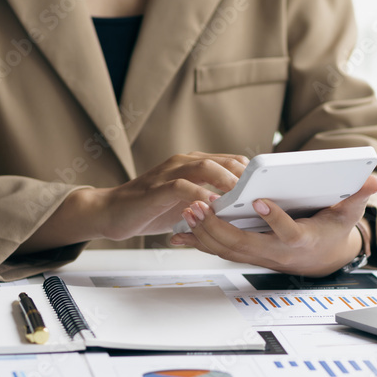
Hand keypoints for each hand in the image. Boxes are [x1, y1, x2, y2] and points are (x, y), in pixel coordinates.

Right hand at [97, 151, 248, 238]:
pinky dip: (199, 195)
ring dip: (226, 182)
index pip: (230, 161)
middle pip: (224, 161)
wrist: (110, 213)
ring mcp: (169, 173)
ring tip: (241, 198)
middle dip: (245, 177)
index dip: (250, 174)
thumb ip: (207, 204)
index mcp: (192, 165)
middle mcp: (182, 163)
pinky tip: (211, 207)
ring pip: (205, 167)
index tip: (266, 189)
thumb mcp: (186, 206)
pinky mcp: (156, 188)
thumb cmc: (149, 210)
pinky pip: (182, 186)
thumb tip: (237, 215)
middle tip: (260, 194)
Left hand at [171, 175, 376, 276]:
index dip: (274, 219)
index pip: (287, 232)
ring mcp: (258, 256)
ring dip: (204, 234)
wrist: (321, 259)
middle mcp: (276, 252)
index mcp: (300, 240)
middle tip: (200, 206)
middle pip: (244, 244)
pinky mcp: (246, 254)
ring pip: (226, 250)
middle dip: (219, 227)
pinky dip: (199, 241)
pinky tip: (180, 229)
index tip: (260, 202)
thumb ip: (358, 196)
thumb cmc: (331, 232)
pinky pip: (219, 251)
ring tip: (187, 212)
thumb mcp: (348, 214)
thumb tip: (374, 180)